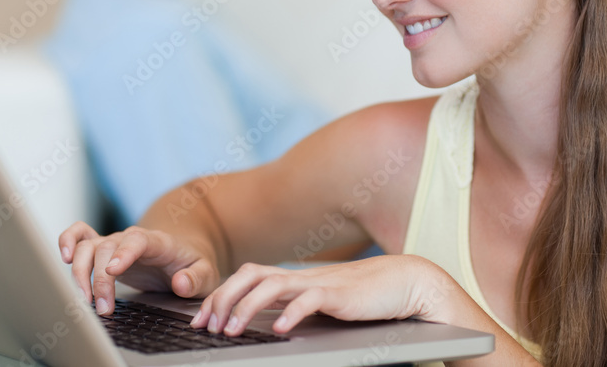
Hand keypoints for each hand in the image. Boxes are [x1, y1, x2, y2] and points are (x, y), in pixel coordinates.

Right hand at [58, 222, 220, 315]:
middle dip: (100, 279)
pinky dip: (67, 240)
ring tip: (85, 301)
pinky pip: (80, 236)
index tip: (113, 271)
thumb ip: (196, 277)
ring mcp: (115, 242)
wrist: (183, 250)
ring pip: (88, 246)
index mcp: (157, 241)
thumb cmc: (192, 262)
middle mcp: (131, 238)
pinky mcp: (104, 249)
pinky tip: (63, 257)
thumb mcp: (206, 272)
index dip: (123, 253)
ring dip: (81, 272)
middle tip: (104, 308)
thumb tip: (179, 283)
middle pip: (107, 249)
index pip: (137, 240)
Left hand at [189, 254, 452, 335]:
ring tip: (232, 331)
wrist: (404, 282)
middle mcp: (300, 276)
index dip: (220, 295)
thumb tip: (264, 323)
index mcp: (293, 278)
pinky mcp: (339, 295)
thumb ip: (294, 307)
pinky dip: (290, 314)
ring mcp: (318, 283)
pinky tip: (279, 331)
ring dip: (245, 307)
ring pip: (270, 285)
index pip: (246, 277)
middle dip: (222, 298)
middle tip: (207, 325)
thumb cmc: (362, 297)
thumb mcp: (320, 302)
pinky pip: (309, 300)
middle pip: (249, 274)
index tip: (202, 319)